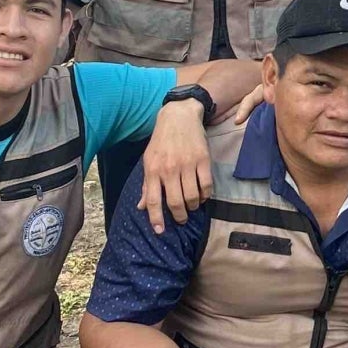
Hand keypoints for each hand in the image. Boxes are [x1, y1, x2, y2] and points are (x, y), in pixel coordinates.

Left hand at [138, 100, 210, 234]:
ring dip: (192, 206)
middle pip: (174, 202)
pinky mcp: (203, 160)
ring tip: (191, 206)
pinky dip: (205, 195)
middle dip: (179, 216)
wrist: (179, 116)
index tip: (160, 231)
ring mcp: (187, 164)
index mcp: (153, 170)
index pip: (153, 200)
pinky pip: (206, 186)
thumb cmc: (162, 140)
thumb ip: (147, 185)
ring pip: (191, 196)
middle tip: (181, 219)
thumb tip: (141, 207)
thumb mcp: (149, 160)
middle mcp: (169, 169)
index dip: (156, 218)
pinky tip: (202, 195)